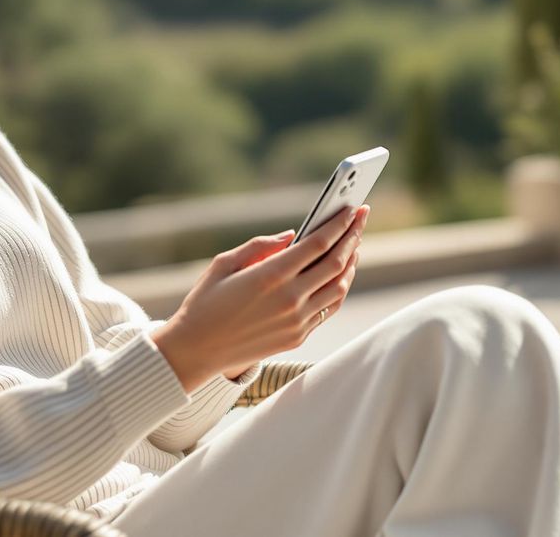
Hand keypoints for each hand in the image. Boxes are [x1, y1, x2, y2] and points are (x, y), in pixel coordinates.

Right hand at [152, 203, 368, 392]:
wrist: (197, 350)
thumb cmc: (205, 301)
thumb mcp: (223, 263)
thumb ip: (259, 246)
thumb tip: (292, 235)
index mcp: (269, 276)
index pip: (318, 244)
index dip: (339, 224)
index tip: (352, 209)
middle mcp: (289, 299)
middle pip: (336, 262)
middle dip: (352, 236)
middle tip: (361, 219)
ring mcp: (297, 321)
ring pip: (339, 287)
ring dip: (350, 263)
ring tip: (353, 245)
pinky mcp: (298, 337)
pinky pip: (329, 308)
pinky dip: (339, 288)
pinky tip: (340, 274)